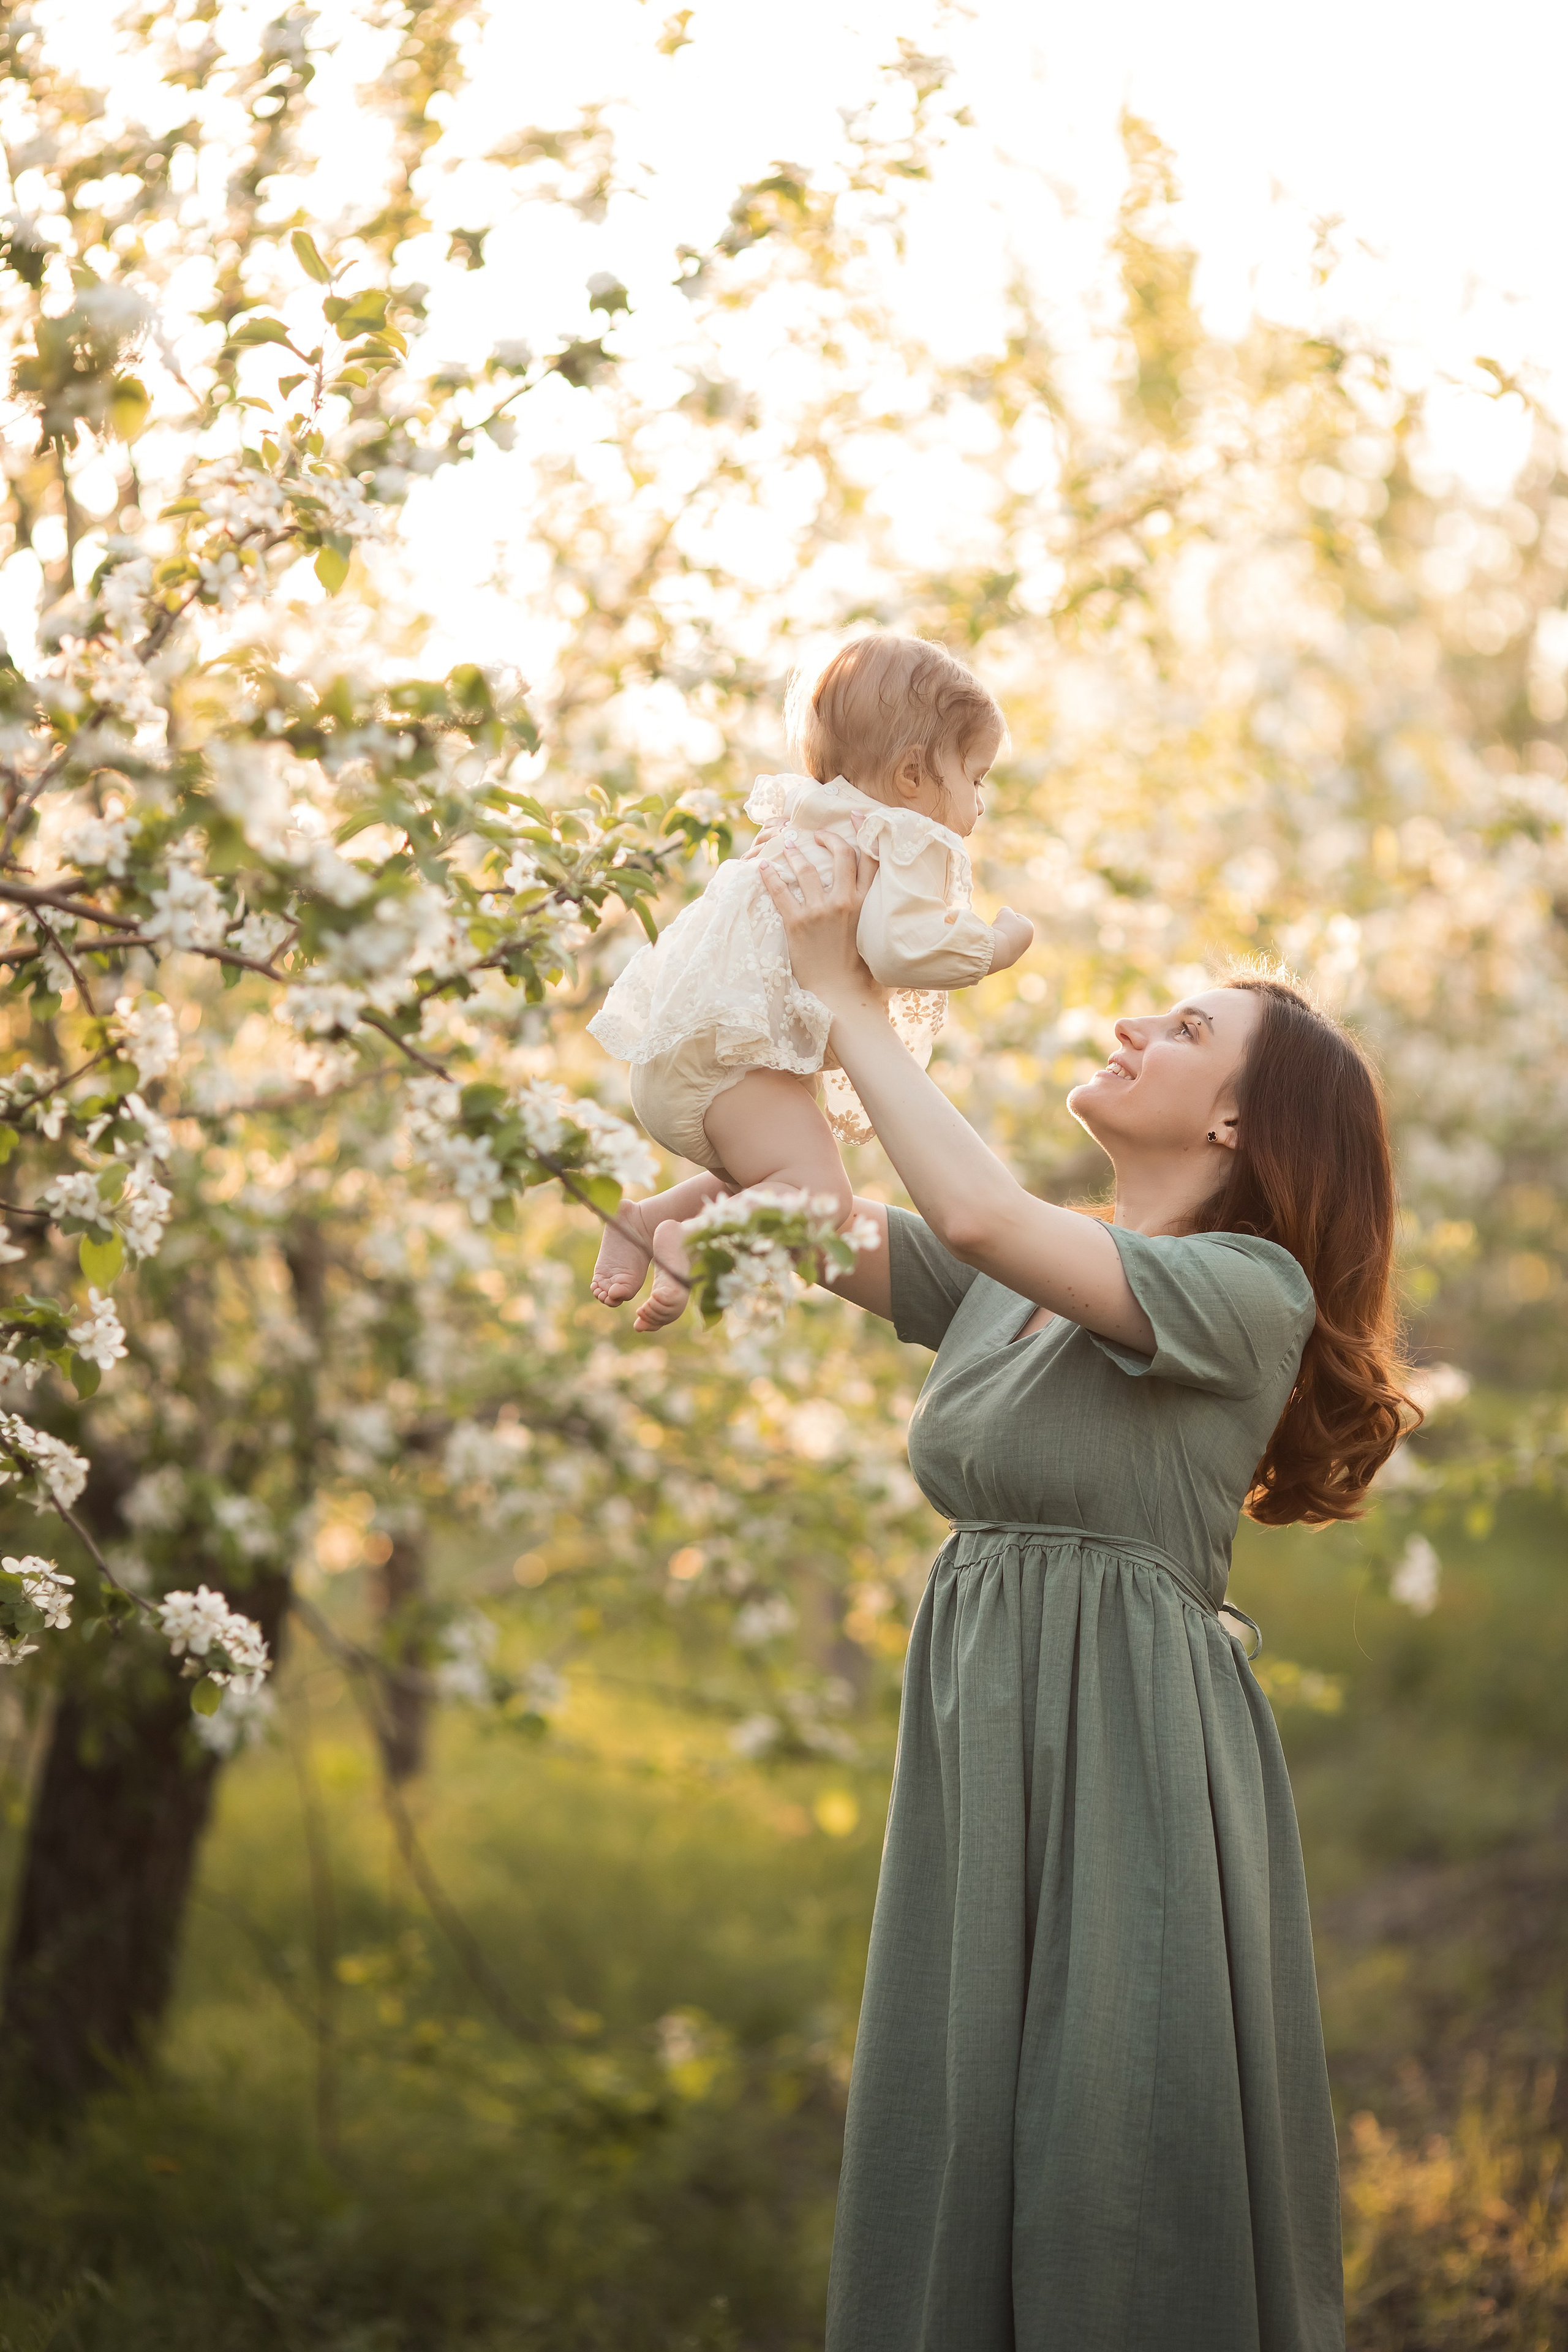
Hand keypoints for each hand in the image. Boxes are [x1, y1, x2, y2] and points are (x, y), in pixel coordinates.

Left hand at [754, 829, 880, 1010]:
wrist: (842, 998)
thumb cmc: (864, 976)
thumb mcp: (880, 940)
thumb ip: (880, 919)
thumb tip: (891, 915)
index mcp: (868, 904)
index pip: (870, 859)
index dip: (864, 832)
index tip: (857, 816)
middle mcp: (846, 902)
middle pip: (840, 855)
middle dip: (827, 838)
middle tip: (816, 834)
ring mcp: (820, 911)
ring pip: (807, 869)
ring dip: (795, 852)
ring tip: (787, 844)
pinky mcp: (797, 924)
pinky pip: (780, 893)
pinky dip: (770, 877)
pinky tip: (762, 866)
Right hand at [987, 906, 1033, 974]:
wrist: (998, 950)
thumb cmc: (1003, 929)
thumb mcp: (1005, 912)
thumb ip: (1006, 910)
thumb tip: (1003, 914)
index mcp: (1029, 928)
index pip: (1016, 917)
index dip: (1006, 916)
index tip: (1002, 921)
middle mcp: (1027, 940)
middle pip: (1011, 928)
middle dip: (1003, 927)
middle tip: (998, 929)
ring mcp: (1019, 951)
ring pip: (1005, 938)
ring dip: (999, 936)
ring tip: (996, 939)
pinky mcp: (1009, 959)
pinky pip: (1000, 948)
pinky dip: (996, 946)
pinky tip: (995, 948)